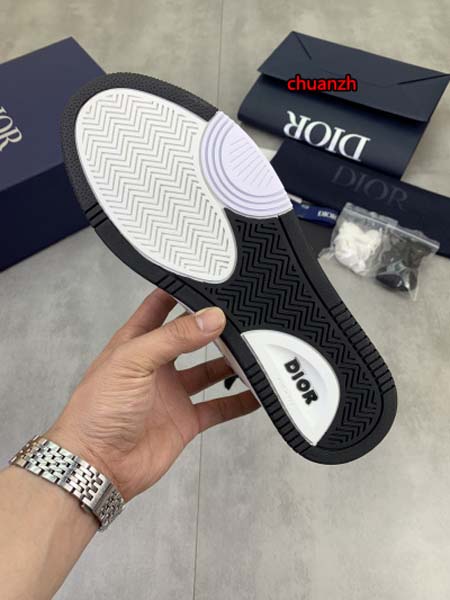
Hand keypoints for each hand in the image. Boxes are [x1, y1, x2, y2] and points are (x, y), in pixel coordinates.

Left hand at [47, 290, 258, 500]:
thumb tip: (210, 317)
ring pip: (210, 370)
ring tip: (255, 349)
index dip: (179, 291)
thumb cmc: (97, 411)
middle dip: (212, 326)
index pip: (159, 307)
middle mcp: (156, 365)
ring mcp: (172, 393)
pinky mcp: (185, 420)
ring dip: (230, 362)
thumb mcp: (133, 361)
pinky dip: (238, 401)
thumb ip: (173, 338)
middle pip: (191, 338)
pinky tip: (256, 393)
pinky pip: (218, 407)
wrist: (97, 466)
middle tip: (239, 315)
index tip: (206, 279)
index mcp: (136, 343)